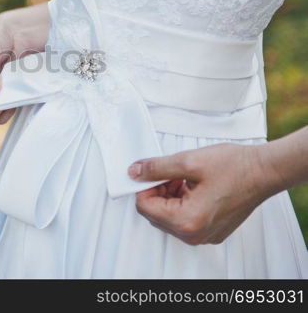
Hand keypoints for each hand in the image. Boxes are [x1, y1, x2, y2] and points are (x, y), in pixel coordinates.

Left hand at [128, 143, 274, 244]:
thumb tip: (134, 172)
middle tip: (171, 173)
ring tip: (185, 178)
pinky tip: (193, 185)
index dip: (144, 186)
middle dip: (158, 191)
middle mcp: (194, 235)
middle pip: (155, 214)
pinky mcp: (212, 231)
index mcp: (186, 221)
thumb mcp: (187, 161)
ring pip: (169, 216)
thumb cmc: (234, 167)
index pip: (144, 207)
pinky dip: (183, 202)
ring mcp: (204, 235)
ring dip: (170, 195)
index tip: (151, 172)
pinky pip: (185, 219)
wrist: (264, 171)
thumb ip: (156, 168)